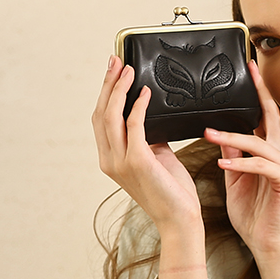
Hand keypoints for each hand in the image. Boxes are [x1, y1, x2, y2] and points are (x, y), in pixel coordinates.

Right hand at [92, 55, 202, 233]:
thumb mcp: (156, 157)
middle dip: (107, 83)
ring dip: (119, 89)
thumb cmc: (171, 190)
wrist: (180, 218)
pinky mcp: (138, 161)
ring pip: (111, 116)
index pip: (99, 119)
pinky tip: (146, 93)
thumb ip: (147, 136)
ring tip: (128, 70)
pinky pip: (134, 125)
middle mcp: (110, 160)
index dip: (104, 93)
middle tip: (116, 60)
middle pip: (100, 113)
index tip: (112, 71)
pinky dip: (138, 105)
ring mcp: (121, 161)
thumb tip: (148, 112)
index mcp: (110, 159)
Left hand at [205, 61, 279, 278]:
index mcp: (267, 150)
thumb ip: (231, 151)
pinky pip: (261, 167)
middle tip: (249, 70)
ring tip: (209, 133)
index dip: (255, 92)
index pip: (260, 114)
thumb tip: (218, 129)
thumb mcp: (234, 175)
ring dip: (233, 137)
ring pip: (259, 142)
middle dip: (259, 93)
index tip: (248, 68)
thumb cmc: (252, 212)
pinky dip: (242, 163)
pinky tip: (224, 163)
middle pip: (269, 116)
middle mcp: (279, 153)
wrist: (265, 242)